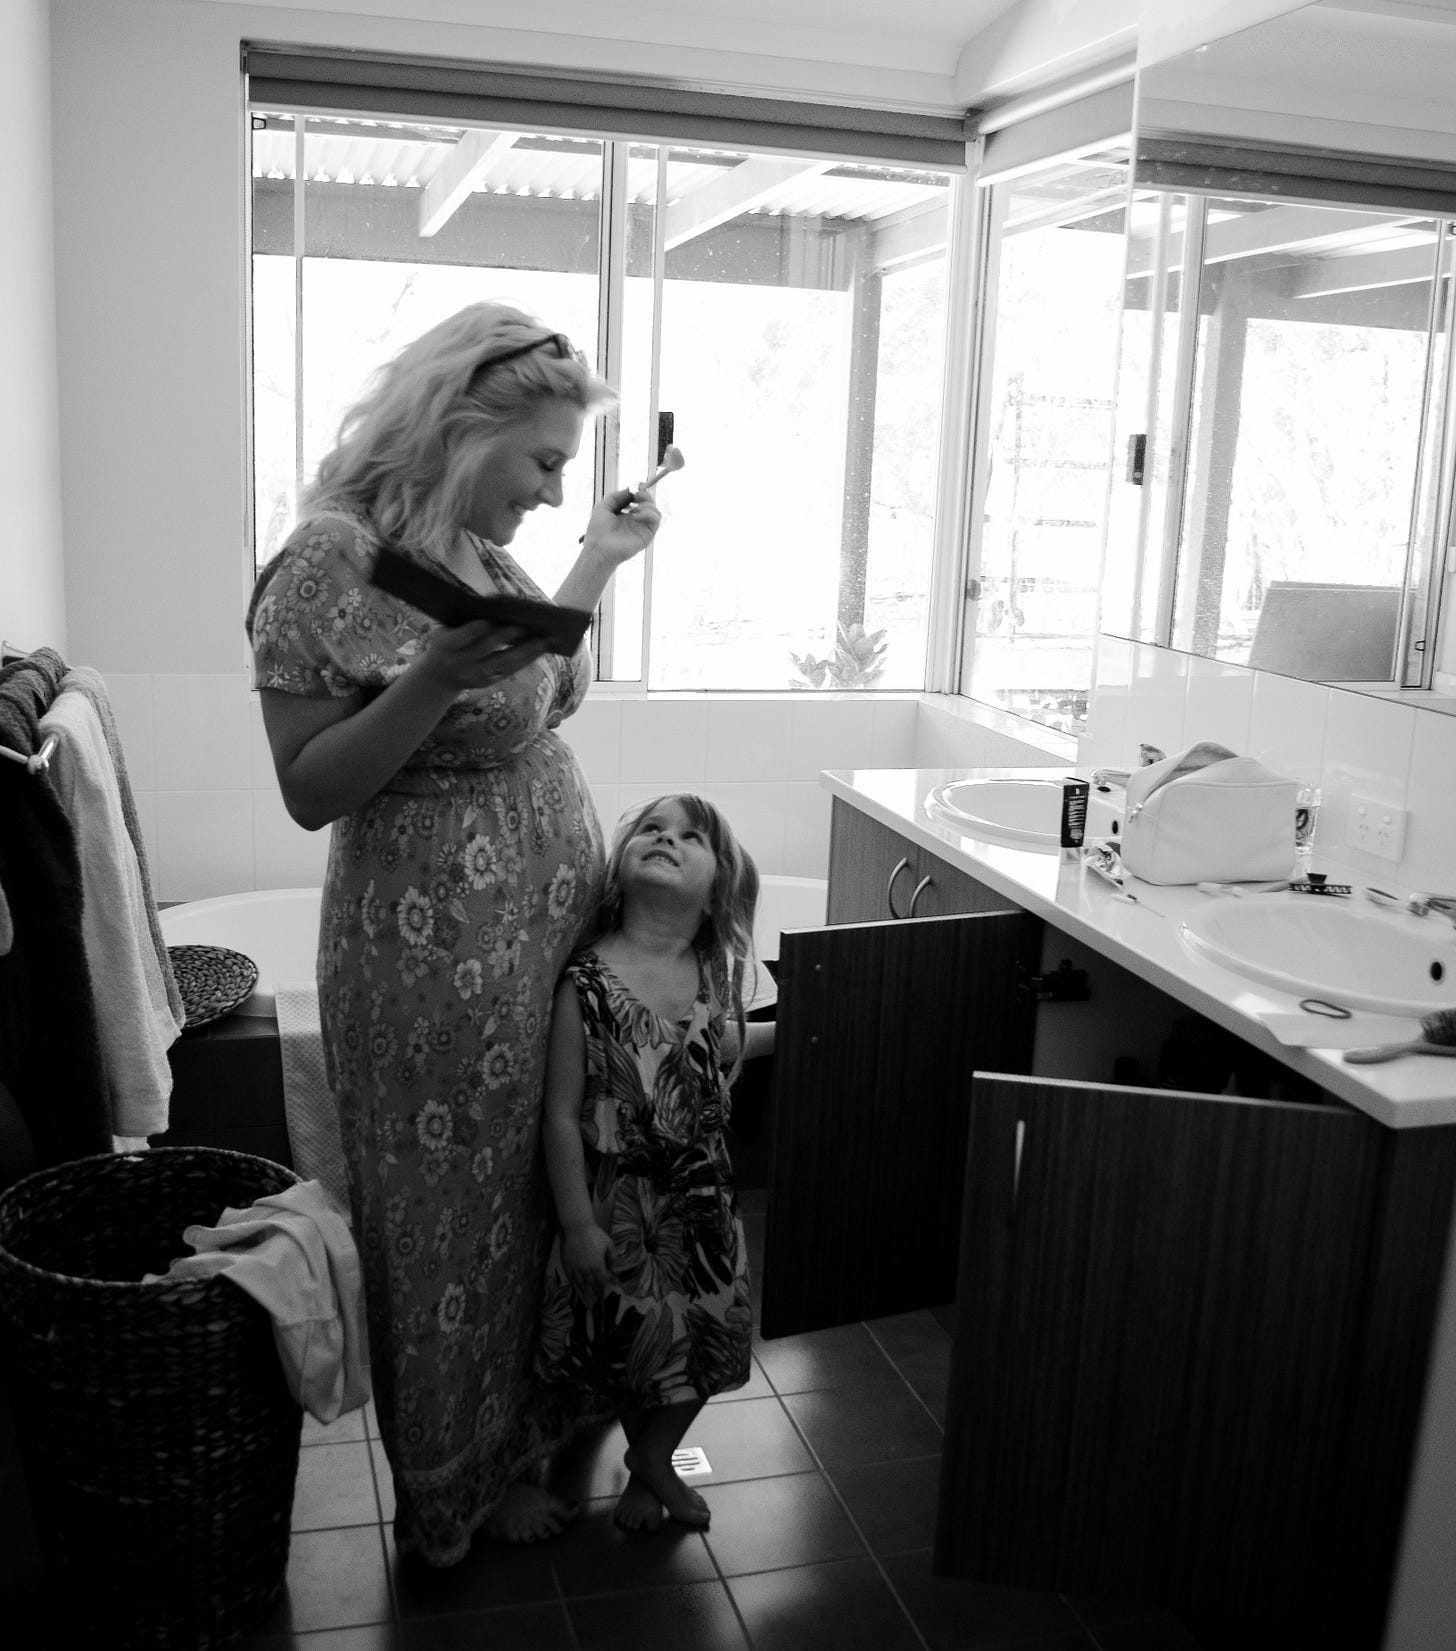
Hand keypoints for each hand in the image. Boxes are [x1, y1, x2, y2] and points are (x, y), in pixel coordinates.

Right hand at [416, 618, 548, 693]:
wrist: (439, 676)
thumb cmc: (448, 644)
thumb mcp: (447, 631)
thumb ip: (466, 621)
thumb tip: (501, 606)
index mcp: (446, 645)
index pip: (462, 636)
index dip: (476, 629)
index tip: (490, 619)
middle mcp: (460, 662)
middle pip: (486, 649)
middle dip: (506, 637)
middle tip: (526, 626)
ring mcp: (475, 675)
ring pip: (504, 662)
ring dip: (526, 651)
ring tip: (545, 640)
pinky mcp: (488, 683)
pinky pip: (511, 670)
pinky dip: (527, 660)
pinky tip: (540, 650)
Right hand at [562, 1221, 614, 1301]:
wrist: (578, 1226)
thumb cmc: (595, 1234)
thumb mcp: (609, 1244)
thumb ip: (613, 1257)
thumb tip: (614, 1268)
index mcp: (596, 1265)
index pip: (603, 1280)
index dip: (607, 1286)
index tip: (610, 1290)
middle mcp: (585, 1269)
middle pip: (592, 1284)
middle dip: (597, 1292)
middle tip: (601, 1300)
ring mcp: (575, 1268)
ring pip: (581, 1284)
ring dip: (586, 1293)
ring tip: (589, 1301)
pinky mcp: (567, 1264)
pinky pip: (571, 1278)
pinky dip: (574, 1286)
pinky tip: (577, 1289)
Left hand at [581, 487, 661, 567]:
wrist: (599, 548)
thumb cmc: (598, 531)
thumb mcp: (604, 507)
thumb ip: (617, 496)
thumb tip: (631, 489)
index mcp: (625, 514)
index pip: (638, 499)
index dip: (639, 491)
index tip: (637, 486)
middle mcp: (635, 521)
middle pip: (649, 503)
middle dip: (644, 494)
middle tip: (637, 493)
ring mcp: (641, 528)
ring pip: (655, 510)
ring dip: (648, 504)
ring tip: (636, 507)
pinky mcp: (647, 536)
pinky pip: (656, 520)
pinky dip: (649, 513)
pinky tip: (636, 516)